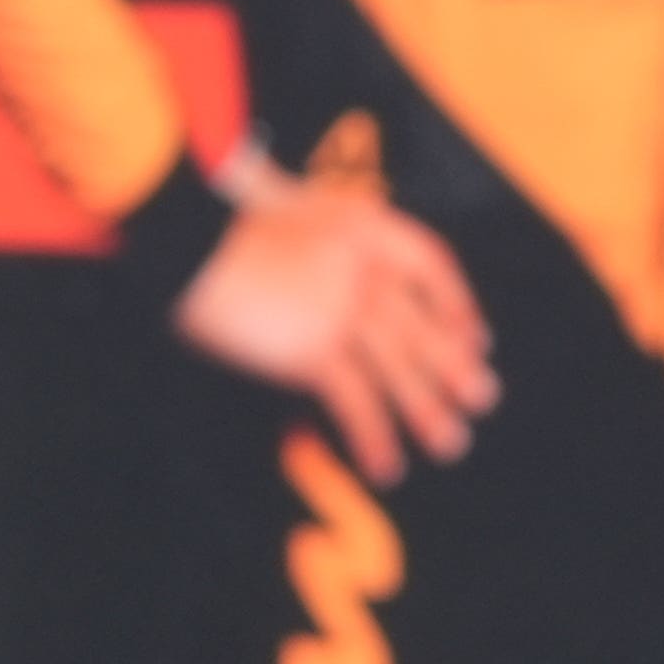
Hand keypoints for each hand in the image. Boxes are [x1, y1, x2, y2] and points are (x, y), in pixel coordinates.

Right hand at [172, 169, 494, 486]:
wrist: (184, 234)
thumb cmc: (210, 216)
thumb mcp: (274, 198)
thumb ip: (303, 219)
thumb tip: (285, 210)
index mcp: (365, 225)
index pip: (433, 265)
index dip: (457, 305)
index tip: (474, 338)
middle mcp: (367, 268)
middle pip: (422, 325)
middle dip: (453, 367)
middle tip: (480, 400)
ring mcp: (343, 310)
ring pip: (399, 369)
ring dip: (427, 412)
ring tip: (449, 444)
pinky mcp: (312, 350)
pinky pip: (356, 400)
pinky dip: (373, 437)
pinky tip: (384, 464)